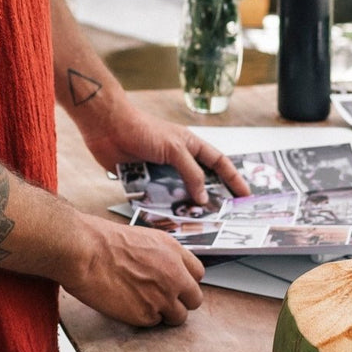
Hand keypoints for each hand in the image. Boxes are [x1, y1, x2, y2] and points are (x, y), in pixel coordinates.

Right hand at [63, 213, 204, 327]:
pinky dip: (143, 318)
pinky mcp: (147, 315)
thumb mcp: (141, 238)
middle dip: (180, 301)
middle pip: (195, 298)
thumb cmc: (101, 240)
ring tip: (142, 304)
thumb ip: (159, 256)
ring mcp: (163, 296)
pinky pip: (154, 323)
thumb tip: (162, 269)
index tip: (174, 284)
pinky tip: (127, 305)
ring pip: (179, 316)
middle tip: (161, 299)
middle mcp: (174, 274)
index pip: (197, 273)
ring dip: (164, 314)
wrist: (84, 252)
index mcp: (172, 250)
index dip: (184, 281)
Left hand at [85, 94, 249, 205]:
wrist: (107, 127)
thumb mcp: (174, 149)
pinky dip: (160, 209)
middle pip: (199, 182)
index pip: (219, 163)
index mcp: (191, 146)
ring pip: (178, 194)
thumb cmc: (142, 129)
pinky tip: (166, 221)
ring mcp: (161, 171)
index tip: (245, 195)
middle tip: (222, 217)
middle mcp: (178, 159)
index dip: (233, 179)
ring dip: (183, 207)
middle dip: (210, 199)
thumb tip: (203, 196)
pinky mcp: (143, 181)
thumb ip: (191, 173)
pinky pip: (156, 199)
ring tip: (194, 225)